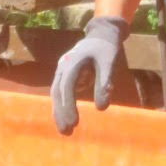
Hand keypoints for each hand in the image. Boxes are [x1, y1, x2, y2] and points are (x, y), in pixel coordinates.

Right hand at [50, 15, 126, 134]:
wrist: (101, 33)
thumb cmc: (106, 48)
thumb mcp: (109, 63)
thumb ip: (104, 83)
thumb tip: (101, 108)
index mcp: (73, 62)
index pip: (67, 86)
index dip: (68, 105)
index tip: (74, 123)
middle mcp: (63, 66)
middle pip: (57, 91)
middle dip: (60, 112)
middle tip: (66, 132)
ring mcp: (62, 69)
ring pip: (56, 92)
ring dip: (59, 111)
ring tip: (65, 129)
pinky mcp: (65, 73)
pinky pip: (60, 90)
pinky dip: (61, 104)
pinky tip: (66, 117)